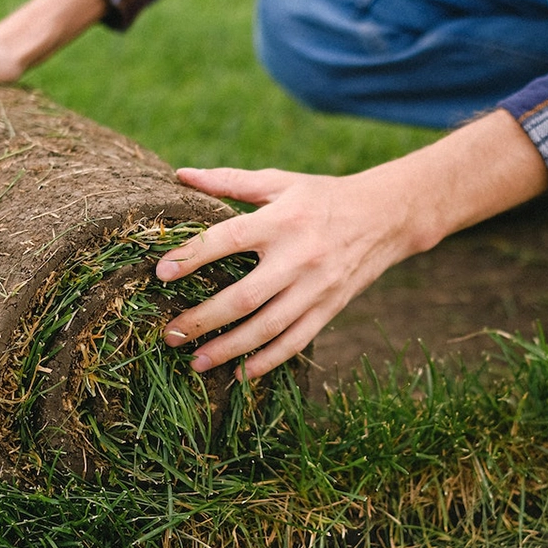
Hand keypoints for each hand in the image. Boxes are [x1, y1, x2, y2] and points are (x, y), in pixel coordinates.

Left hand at [156, 111, 547, 379]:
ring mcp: (316, 287)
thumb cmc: (322, 197)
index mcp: (281, 220)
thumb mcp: (279, 183)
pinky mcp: (330, 308)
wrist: (386, 216)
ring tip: (196, 361)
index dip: (192, 256)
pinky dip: (268, 360)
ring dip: (229, 348)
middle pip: (243, 297)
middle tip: (170, 333)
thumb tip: (180, 175)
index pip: (227, 240)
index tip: (160, 273)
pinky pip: (296, 341)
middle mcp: (298, 257)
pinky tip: (241, 372)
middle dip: (203, 319)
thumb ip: (230, 182)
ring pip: (267, 328)